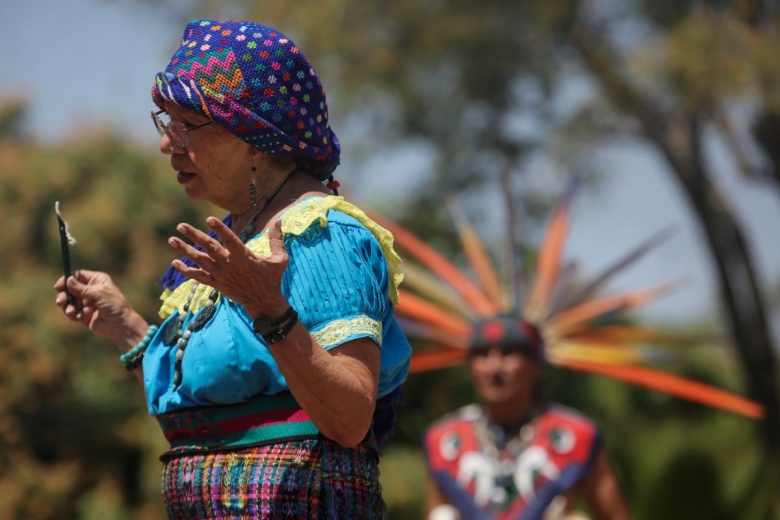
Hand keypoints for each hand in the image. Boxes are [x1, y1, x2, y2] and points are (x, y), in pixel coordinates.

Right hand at [54, 270, 143, 342]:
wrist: (120, 325)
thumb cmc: (114, 306)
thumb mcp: (98, 294)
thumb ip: (81, 288)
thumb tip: (67, 279)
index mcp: (96, 280)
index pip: (77, 276)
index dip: (66, 280)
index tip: (58, 287)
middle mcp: (90, 290)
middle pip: (69, 288)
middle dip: (64, 295)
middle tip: (61, 301)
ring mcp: (86, 302)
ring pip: (68, 301)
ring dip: (67, 306)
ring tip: (71, 312)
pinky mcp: (83, 314)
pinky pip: (71, 312)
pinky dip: (72, 314)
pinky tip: (77, 317)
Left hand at [167, 217, 289, 317]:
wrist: (263, 302)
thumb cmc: (272, 278)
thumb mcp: (279, 259)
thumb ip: (277, 240)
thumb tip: (279, 221)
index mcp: (244, 257)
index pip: (230, 240)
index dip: (220, 229)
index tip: (209, 219)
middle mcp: (230, 265)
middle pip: (209, 248)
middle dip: (194, 236)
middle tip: (181, 225)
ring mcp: (221, 275)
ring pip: (200, 261)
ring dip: (185, 250)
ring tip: (172, 239)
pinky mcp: (216, 284)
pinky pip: (198, 276)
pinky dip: (186, 271)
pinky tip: (175, 263)